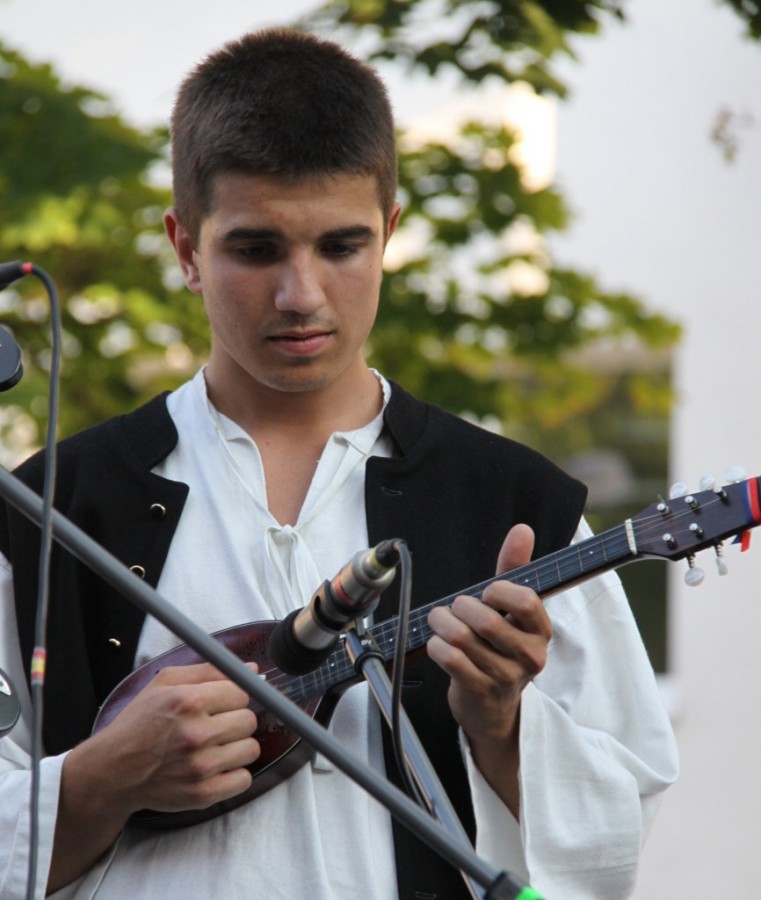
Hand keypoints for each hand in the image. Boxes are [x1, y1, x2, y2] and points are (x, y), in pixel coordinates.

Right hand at [50, 662, 259, 890]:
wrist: (112, 771)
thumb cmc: (140, 722)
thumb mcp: (165, 683)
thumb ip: (210, 670)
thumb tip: (252, 669)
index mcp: (188, 701)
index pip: (242, 692)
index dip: (233, 696)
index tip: (221, 703)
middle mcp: (196, 734)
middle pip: (249, 720)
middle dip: (236, 720)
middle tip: (216, 725)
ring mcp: (200, 767)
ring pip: (251, 749)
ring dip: (237, 747)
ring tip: (215, 746)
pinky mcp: (202, 795)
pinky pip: (244, 780)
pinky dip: (234, 774)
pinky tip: (215, 767)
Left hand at [426, 524, 550, 812]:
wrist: (491, 705)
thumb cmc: (499, 647)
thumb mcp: (510, 608)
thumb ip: (514, 568)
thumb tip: (522, 530)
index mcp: (541, 631)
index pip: (527, 602)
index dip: (500, 591)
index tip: (487, 592)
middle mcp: (529, 656)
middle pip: (487, 620)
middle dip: (460, 607)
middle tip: (453, 608)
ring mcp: (505, 677)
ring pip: (462, 638)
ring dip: (442, 624)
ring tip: (440, 623)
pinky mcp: (479, 691)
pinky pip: (450, 658)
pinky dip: (436, 645)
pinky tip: (438, 644)